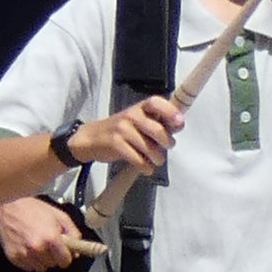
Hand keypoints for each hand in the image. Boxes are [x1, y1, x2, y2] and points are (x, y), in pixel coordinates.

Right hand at [0, 196, 87, 271]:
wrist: (6, 206)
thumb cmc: (29, 207)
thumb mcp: (58, 215)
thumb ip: (72, 232)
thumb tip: (77, 248)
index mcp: (51, 237)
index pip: (65, 261)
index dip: (66, 256)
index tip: (64, 252)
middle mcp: (38, 248)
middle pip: (53, 264)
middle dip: (53, 255)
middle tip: (47, 242)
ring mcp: (24, 254)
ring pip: (41, 268)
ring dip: (41, 259)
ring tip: (36, 243)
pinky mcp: (13, 257)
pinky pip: (28, 267)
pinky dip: (29, 259)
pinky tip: (26, 246)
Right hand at [69, 92, 184, 176]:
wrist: (91, 138)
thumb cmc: (120, 130)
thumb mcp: (138, 121)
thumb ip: (157, 122)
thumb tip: (179, 125)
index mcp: (139, 108)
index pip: (156, 103)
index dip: (170, 112)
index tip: (179, 123)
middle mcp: (131, 115)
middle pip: (157, 130)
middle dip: (167, 143)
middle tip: (167, 147)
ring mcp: (122, 129)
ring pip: (149, 148)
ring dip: (157, 158)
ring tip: (156, 160)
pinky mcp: (115, 144)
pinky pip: (137, 159)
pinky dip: (145, 167)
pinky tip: (146, 168)